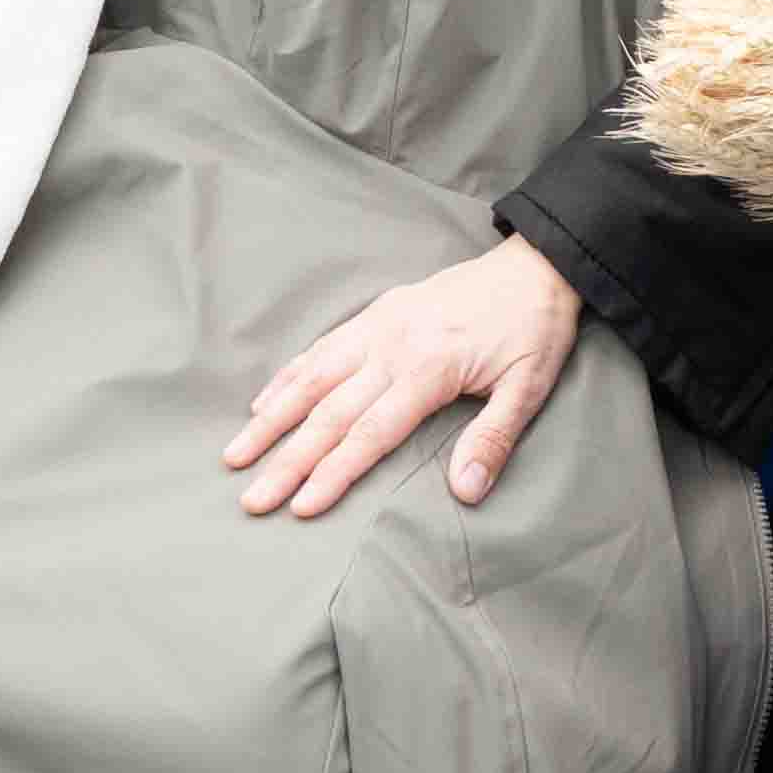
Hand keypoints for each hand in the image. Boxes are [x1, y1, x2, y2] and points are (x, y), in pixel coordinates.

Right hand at [223, 235, 584, 517]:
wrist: (536, 264)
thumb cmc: (535, 330)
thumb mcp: (530, 387)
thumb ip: (494, 439)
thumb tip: (466, 492)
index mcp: (428, 369)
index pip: (370, 433)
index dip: (333, 473)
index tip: (300, 508)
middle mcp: (392, 346)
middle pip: (329, 412)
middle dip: (287, 460)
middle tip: (251, 499)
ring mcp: (379, 326)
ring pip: (312, 377)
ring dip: (271, 418)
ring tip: (236, 453)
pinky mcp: (377, 312)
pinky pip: (322, 347)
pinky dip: (289, 376)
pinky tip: (264, 401)